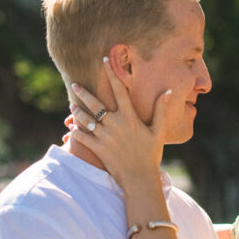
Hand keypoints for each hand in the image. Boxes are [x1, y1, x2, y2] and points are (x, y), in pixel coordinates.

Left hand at [69, 59, 169, 187]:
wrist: (139, 178)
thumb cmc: (150, 154)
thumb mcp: (158, 131)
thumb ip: (161, 111)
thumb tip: (167, 92)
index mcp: (130, 118)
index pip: (119, 90)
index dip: (111, 74)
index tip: (104, 60)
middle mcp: (115, 125)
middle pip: (96, 104)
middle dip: (84, 93)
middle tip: (75, 84)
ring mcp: (105, 137)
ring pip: (86, 120)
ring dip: (77, 112)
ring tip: (72, 106)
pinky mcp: (98, 149)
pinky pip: (82, 138)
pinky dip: (75, 132)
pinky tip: (71, 127)